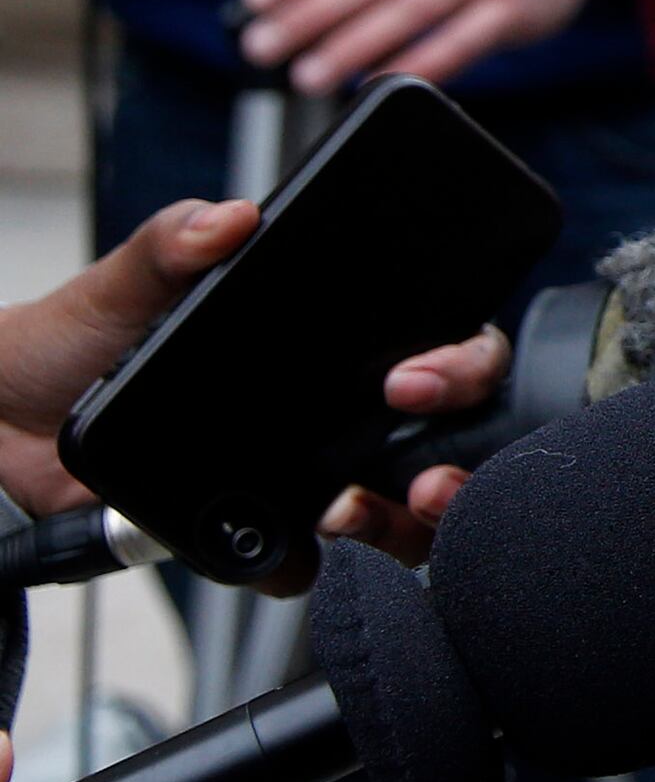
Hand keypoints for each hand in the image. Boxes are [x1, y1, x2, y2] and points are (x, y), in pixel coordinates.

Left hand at [0, 197, 508, 566]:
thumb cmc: (69, 342)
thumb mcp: (122, 282)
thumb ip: (173, 242)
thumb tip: (230, 220)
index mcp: (324, 331)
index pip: (434, 337)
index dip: (458, 357)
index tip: (419, 372)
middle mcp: (329, 402)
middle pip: (440, 427)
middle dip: (457, 445)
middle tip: (419, 458)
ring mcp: (297, 468)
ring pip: (394, 500)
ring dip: (405, 517)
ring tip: (362, 510)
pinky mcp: (252, 529)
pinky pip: (306, 558)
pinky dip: (313, 562)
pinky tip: (302, 543)